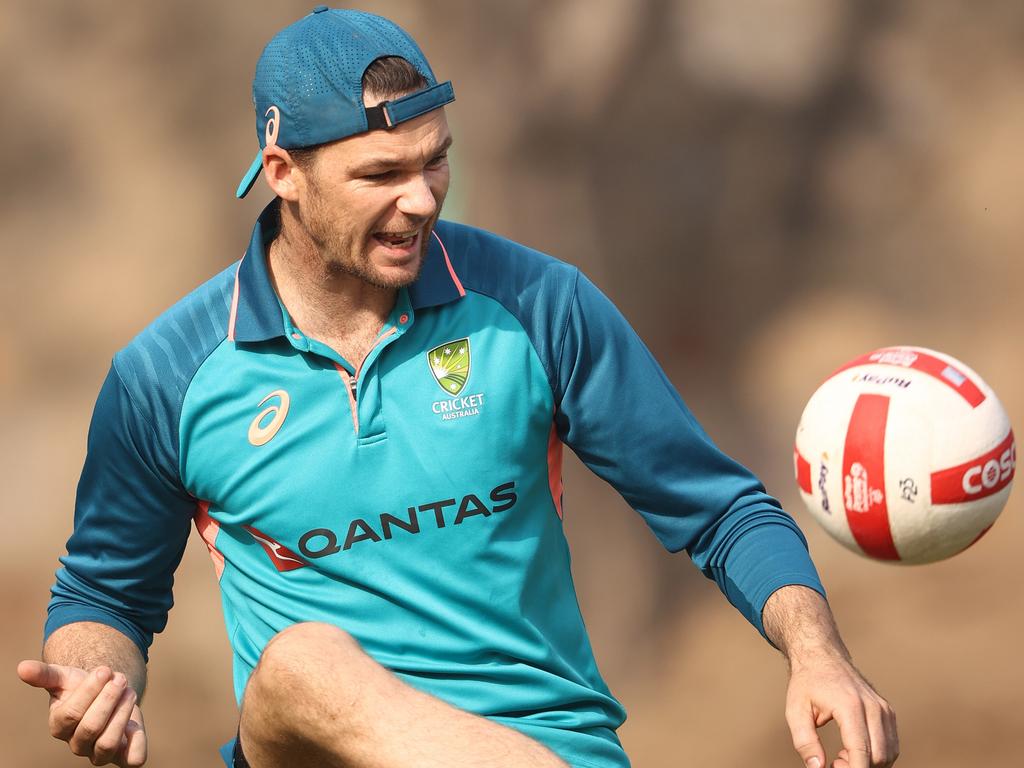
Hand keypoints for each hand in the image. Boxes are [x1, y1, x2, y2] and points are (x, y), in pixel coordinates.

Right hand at [17, 659, 146, 766]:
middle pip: (91, 727)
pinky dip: (137, 741)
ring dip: (122, 713)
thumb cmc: (82, 686)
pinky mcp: (123, 755)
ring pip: (108, 743)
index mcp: (59, 726)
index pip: (71, 714)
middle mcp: (78, 744)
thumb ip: (45, 674)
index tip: (105, 670)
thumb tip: (22, 668)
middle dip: (109, 699)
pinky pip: (132, 759)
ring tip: (129, 691)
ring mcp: (100, 753)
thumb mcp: (65, 677)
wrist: (108, 694)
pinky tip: (135, 723)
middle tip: (120, 679)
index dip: (90, 690)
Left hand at [785, 651, 897, 767]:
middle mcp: (873, 707)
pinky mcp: (888, 712)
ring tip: (841, 755)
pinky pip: (890, 745)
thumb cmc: (807, 683)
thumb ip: (805, 742)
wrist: (822, 656)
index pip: (861, 752)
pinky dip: (875, 755)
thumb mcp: (795, 711)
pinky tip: (853, 749)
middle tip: (834, 762)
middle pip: (878, 757)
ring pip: (889, 754)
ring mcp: (884, 709)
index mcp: (850, 706)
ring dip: (868, 763)